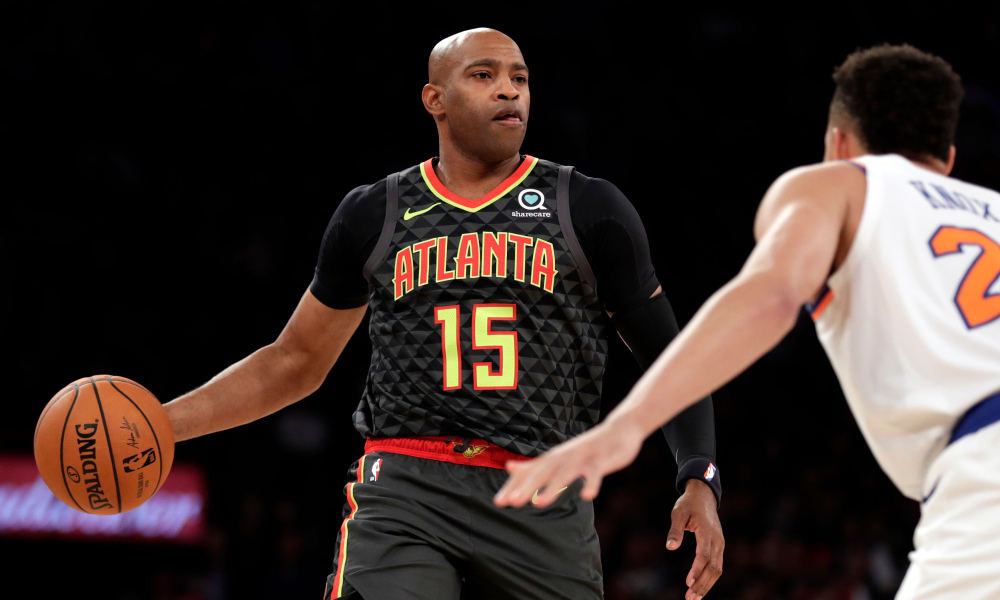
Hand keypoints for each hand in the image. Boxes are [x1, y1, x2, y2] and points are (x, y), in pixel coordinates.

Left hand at [493, 420, 643, 506]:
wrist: (619, 429)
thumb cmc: (586, 448)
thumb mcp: (557, 457)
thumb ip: (534, 465)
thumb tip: (508, 467)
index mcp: (553, 459)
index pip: (530, 474)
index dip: (514, 486)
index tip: (499, 502)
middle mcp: (564, 457)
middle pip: (543, 473)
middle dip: (526, 488)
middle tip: (511, 503)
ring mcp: (583, 458)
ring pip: (566, 474)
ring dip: (552, 488)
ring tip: (538, 503)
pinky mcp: (601, 461)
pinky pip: (596, 473)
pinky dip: (591, 484)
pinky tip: (587, 496)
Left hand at [668, 479, 723, 599]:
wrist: (704, 496)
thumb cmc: (688, 504)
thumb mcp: (678, 513)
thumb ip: (675, 530)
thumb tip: (670, 547)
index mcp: (707, 531)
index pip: (703, 555)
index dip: (696, 570)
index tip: (687, 582)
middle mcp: (717, 540)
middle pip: (713, 567)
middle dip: (702, 584)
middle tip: (690, 597)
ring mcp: (720, 544)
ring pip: (717, 569)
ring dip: (707, 585)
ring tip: (694, 597)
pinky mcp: (719, 546)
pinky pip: (717, 566)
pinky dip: (710, 578)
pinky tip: (700, 587)